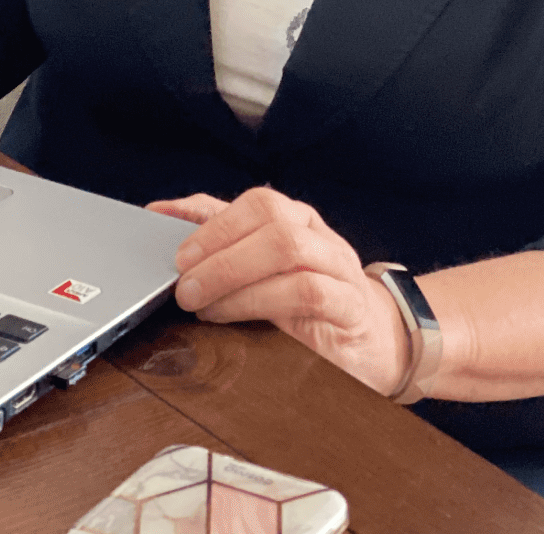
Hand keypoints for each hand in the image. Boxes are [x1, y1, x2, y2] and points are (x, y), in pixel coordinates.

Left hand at [146, 188, 408, 397]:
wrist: (380, 341)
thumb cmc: (314, 301)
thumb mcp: (265, 269)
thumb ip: (221, 240)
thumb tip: (163, 214)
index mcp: (296, 220)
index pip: (253, 202)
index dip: (206, 217)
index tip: (166, 237)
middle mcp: (317, 235)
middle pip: (269, 217)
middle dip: (217, 246)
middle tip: (182, 280)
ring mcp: (337, 267)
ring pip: (286, 248)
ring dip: (234, 275)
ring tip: (200, 301)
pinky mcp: (349, 306)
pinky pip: (308, 292)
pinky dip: (262, 301)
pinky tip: (234, 316)